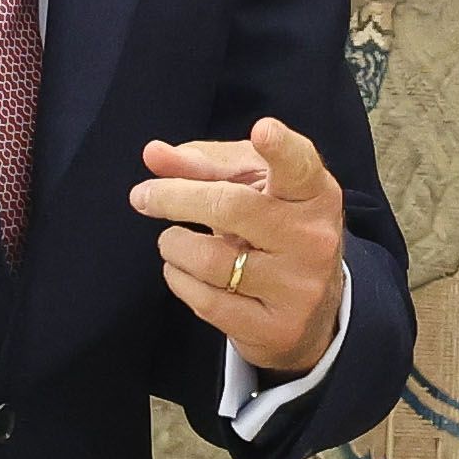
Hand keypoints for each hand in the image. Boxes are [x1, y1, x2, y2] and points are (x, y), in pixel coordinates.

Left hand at [132, 117, 346, 376]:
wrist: (312, 311)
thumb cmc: (272, 228)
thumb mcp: (251, 186)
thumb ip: (204, 164)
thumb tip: (153, 154)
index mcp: (314, 193)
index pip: (298, 165)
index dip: (279, 148)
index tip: (263, 130)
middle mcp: (314, 238)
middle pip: (232, 207)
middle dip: (175, 197)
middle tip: (143, 196)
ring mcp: (298, 287)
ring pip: (210, 259)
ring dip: (174, 245)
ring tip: (174, 241)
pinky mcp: (276, 328)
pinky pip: (206, 300)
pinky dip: (179, 279)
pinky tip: (183, 272)